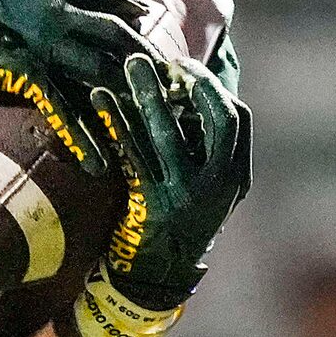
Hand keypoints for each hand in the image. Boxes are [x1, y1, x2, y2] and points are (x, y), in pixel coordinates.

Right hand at [0, 0, 154, 175]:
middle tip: (176, 106)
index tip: (170, 60)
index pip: (119, 10)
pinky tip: (98, 163)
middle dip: (152, 75)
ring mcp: (46, 41)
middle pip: (122, 44)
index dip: (144, 34)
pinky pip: (63, 107)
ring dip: (128, 110)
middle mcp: (63, 13)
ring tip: (150, 141)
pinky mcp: (25, 68)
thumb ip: (54, 1)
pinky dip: (83, 137)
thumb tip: (79, 18)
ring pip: (101, 76)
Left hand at [92, 37, 250, 309]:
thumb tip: (189, 99)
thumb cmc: (175, 223)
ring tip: (129, 65)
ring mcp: (187, 194)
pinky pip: (132, 154)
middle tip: (159, 59)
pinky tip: (99, 100)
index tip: (183, 67)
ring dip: (149, 95)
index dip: (211, 88)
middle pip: (215, 120)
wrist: (155, 277)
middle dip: (190, 85)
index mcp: (234, 176)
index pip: (236, 119)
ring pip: (170, 134)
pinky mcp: (152, 204)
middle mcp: (218, 184)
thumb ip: (204, 152)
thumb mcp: (204, 191)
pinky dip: (116, 123)